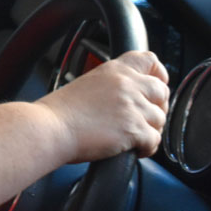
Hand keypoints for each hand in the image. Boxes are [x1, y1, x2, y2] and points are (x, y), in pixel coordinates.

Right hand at [36, 50, 169, 162]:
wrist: (49, 128)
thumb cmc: (58, 113)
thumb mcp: (86, 85)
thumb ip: (110, 86)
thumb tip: (125, 99)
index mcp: (114, 70)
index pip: (149, 60)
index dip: (159, 74)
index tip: (156, 85)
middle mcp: (127, 85)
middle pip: (162, 92)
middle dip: (157, 108)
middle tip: (144, 119)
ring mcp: (132, 107)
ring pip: (160, 120)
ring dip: (150, 131)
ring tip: (132, 138)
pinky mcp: (134, 129)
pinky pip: (155, 141)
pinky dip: (146, 149)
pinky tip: (132, 150)